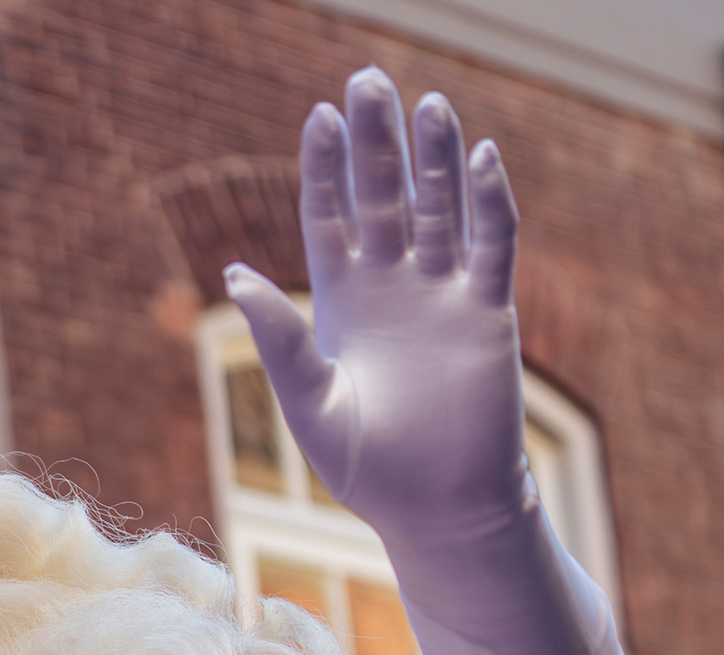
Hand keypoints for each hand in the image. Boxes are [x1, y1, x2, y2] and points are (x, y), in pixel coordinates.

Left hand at [226, 69, 526, 548]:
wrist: (436, 508)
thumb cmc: (365, 466)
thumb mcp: (308, 400)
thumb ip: (277, 337)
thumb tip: (232, 273)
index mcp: (340, 302)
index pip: (331, 215)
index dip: (326, 167)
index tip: (319, 115)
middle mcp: (392, 286)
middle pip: (384, 194)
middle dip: (377, 140)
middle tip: (369, 78)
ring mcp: (442, 294)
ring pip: (439, 208)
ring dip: (435, 158)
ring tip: (427, 103)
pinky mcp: (488, 312)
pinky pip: (491, 245)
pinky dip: (490, 202)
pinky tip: (482, 158)